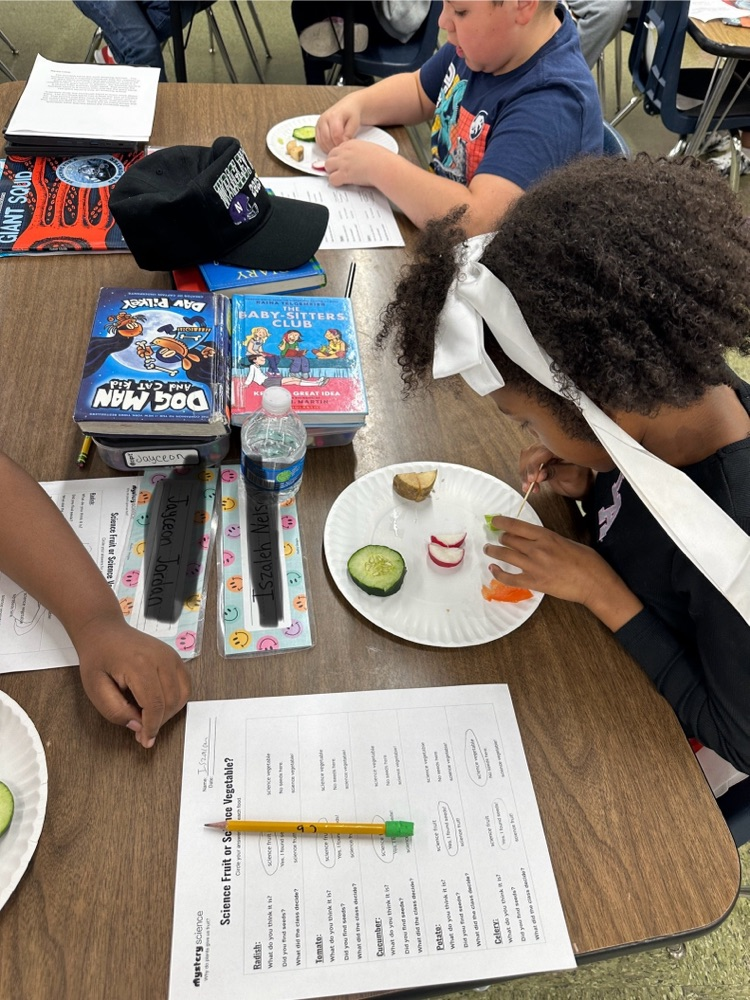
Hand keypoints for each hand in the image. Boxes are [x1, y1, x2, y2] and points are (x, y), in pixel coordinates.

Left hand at [76, 612, 190, 748]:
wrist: (105, 632)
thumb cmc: (98, 658)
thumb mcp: (95, 689)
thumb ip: (115, 711)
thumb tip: (138, 725)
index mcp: (139, 665)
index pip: (155, 704)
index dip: (151, 727)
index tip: (145, 740)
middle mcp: (160, 658)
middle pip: (171, 701)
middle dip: (159, 722)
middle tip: (142, 731)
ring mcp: (171, 656)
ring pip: (182, 695)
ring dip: (169, 712)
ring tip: (150, 716)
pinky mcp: (175, 657)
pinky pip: (185, 684)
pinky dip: (176, 699)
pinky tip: (160, 704)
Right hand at [316, 97, 361, 151]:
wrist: (348, 106)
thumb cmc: (352, 114)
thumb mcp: (354, 122)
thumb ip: (349, 133)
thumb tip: (343, 143)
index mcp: (334, 116)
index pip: (335, 135)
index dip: (341, 143)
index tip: (347, 146)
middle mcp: (324, 119)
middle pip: (327, 139)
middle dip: (335, 147)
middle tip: (342, 150)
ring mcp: (319, 123)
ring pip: (321, 141)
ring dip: (329, 148)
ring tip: (338, 149)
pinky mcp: (317, 128)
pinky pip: (318, 141)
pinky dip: (324, 147)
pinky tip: (332, 148)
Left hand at [324, 140, 391, 187]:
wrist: (383, 166)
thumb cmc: (382, 159)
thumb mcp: (369, 149)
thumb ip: (360, 152)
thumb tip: (360, 158)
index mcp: (351, 144)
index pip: (338, 149)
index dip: (339, 157)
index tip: (342, 162)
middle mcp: (345, 152)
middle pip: (330, 156)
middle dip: (333, 163)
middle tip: (339, 170)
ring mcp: (343, 163)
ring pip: (327, 166)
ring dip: (332, 172)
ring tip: (340, 177)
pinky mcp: (343, 174)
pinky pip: (331, 179)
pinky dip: (335, 182)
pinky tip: (342, 183)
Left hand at [484, 516, 641, 628]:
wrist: (594, 583)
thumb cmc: (587, 561)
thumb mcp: (567, 542)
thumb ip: (549, 540)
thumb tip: (537, 540)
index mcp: (546, 536)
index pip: (516, 525)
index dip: (502, 522)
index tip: (494, 520)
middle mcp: (537, 548)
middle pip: (508, 539)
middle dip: (500, 537)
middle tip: (496, 538)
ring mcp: (533, 566)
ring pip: (505, 555)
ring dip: (493, 551)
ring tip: (489, 549)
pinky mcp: (534, 582)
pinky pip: (509, 578)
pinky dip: (498, 573)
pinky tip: (493, 569)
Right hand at [519, 444, 592, 499]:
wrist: (580, 484)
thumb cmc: (580, 479)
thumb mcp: (572, 475)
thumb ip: (556, 472)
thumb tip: (540, 474)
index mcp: (562, 447)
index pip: (542, 452)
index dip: (534, 465)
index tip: (533, 479)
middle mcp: (551, 447)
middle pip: (531, 453)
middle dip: (527, 470)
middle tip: (529, 485)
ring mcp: (543, 453)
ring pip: (525, 458)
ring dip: (524, 473)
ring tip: (528, 487)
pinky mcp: (538, 460)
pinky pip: (526, 463)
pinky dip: (524, 474)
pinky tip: (528, 484)